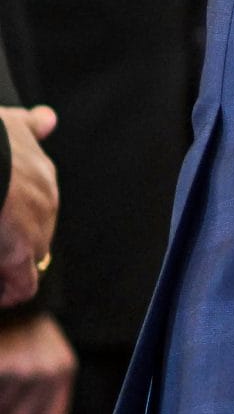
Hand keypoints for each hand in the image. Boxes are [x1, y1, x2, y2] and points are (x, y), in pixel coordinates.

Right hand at [0, 108, 59, 309]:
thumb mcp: (12, 122)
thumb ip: (31, 124)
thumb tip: (49, 120)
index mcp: (40, 173)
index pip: (36, 204)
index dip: (17, 218)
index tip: (1, 226)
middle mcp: (45, 202)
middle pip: (34, 233)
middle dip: (10, 245)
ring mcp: (36, 229)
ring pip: (30, 260)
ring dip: (7, 270)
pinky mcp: (19, 254)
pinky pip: (21, 286)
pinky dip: (7, 293)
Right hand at [0, 313, 73, 413]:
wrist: (4, 302)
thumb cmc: (18, 333)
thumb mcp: (43, 359)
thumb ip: (43, 396)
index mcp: (63, 370)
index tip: (17, 410)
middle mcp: (48, 371)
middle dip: (6, 413)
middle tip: (6, 379)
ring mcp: (23, 370)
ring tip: (3, 365)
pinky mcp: (1, 367)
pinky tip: (1, 364)